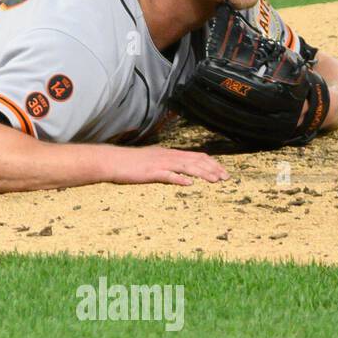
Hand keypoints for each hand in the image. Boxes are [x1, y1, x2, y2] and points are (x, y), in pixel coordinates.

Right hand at [106, 145, 228, 186]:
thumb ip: (168, 169)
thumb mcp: (152, 163)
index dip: (211, 163)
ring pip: (186, 166)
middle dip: (213, 168)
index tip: (222, 171)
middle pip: (195, 160)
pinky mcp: (150, 172)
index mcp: (168, 153)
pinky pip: (167, 175)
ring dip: (202, 173)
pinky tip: (189, 184)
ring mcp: (159, 163)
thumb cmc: (129, 164)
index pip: (195, 156)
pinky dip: (179, 179)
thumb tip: (184, 177)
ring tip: (215, 180)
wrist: (111, 161)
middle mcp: (167, 156)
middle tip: (226, 178)